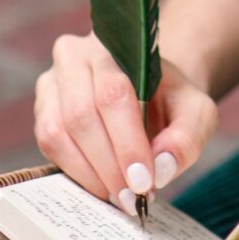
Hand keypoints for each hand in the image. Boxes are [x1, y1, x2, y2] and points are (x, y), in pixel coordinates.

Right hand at [33, 32, 219, 212]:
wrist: (150, 94)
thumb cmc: (172, 100)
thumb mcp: (196, 112)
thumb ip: (188, 137)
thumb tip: (162, 168)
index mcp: (117, 43)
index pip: (114, 93)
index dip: (127, 143)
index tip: (143, 181)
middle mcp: (76, 55)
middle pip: (81, 114)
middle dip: (108, 164)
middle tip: (131, 196)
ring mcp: (52, 82)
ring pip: (57, 132)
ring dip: (88, 173)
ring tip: (118, 195)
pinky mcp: (42, 111)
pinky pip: (48, 146)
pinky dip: (75, 172)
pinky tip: (101, 185)